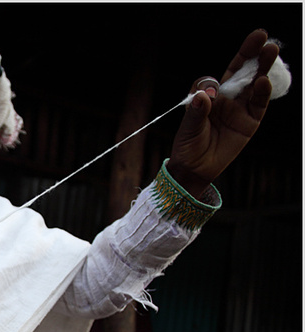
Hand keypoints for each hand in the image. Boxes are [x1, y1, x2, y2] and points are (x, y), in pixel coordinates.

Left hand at [167, 29, 278, 197]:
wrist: (194, 168)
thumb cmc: (187, 144)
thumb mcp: (188, 127)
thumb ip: (197, 111)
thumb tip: (204, 94)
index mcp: (210, 95)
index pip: (223, 72)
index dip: (233, 60)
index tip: (241, 47)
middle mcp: (227, 99)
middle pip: (242, 73)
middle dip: (252, 55)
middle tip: (262, 37)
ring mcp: (240, 109)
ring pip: (253, 85)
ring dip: (261, 68)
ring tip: (269, 51)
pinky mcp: (249, 122)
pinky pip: (258, 105)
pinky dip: (261, 93)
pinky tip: (263, 80)